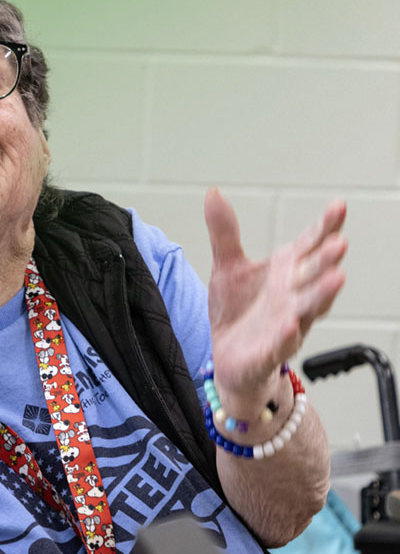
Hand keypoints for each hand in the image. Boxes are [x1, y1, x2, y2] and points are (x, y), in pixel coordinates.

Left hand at [204, 188, 346, 395]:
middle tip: (340, 243)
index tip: (338, 207)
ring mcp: (285, 326)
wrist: (228, 359)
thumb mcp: (227, 268)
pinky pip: (280, 345)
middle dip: (327, 260)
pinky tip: (291, 324)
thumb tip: (213, 194)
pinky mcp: (269, 353)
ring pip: (309, 310)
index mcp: (286, 273)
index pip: (310, 246)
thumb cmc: (236, 311)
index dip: (324, 228)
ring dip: (322, 295)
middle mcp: (293, 297)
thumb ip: (224, 233)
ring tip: (336, 278)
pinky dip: (287, 336)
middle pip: (315, 276)